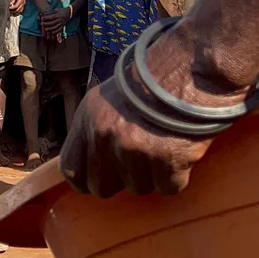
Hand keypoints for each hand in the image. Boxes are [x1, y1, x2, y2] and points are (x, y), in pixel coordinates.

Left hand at [40, 7, 72, 40]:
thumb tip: (46, 12)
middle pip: (52, 23)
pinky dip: (56, 32)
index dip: (46, 18)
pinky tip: (52, 33)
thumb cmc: (62, 10)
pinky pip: (59, 29)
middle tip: (42, 24)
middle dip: (47, 24)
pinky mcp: (62, 26)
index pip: (52, 17)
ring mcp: (61, 23)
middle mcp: (60, 20)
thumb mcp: (58, 9)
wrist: (69, 13)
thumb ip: (52, 12)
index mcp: (58, 15)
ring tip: (45, 29)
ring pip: (55, 27)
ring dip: (50, 29)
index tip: (42, 18)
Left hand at [60, 73, 213, 197]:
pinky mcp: (165, 160)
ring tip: (161, 146)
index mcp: (87, 121)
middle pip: (101, 187)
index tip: (98, 180)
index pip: (70, 170)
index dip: (85, 180)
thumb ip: (93, 131)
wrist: (188, 69)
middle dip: (119, 180)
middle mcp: (105, 137)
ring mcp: (134, 151)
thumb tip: (89, 162)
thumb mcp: (105, 100)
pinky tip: (179, 151)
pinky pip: (168, 187)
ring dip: (151, 174)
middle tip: (137, 162)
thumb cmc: (149, 84)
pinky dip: (177, 176)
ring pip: (137, 188)